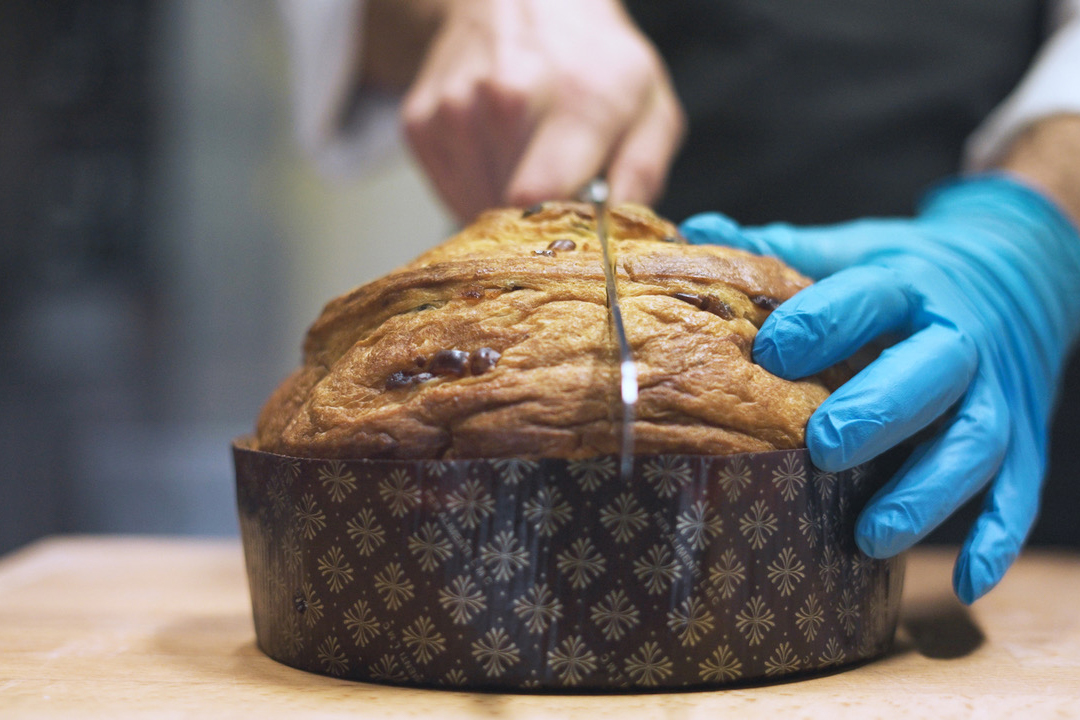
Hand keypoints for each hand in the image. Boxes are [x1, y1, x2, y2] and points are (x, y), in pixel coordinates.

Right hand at [401, 0, 684, 222]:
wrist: (524, 0)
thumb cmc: (593, 63)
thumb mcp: (649, 107)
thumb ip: (643, 173)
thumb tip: (619, 230)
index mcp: (576, 99)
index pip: (542, 197)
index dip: (557, 232)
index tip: (573, 236)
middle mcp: (507, 99)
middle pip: (510, 212)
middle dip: (536, 221)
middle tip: (558, 193)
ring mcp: (455, 109)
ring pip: (477, 208)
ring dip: (503, 205)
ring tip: (527, 163)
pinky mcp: (420, 122)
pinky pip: (450, 193)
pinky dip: (475, 190)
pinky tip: (496, 156)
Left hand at [681, 176, 1079, 602]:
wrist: (1018, 271)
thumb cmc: (906, 274)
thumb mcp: (850, 250)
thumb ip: (778, 250)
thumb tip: (695, 231)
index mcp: (909, 284)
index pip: (869, 298)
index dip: (822, 322)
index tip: (770, 352)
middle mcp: (962, 338)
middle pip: (932, 374)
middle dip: (879, 412)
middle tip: (822, 448)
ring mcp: (1000, 393)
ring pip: (975, 443)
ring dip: (928, 492)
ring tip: (870, 535)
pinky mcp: (1025, 439)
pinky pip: (1019, 492)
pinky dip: (997, 539)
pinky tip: (965, 583)